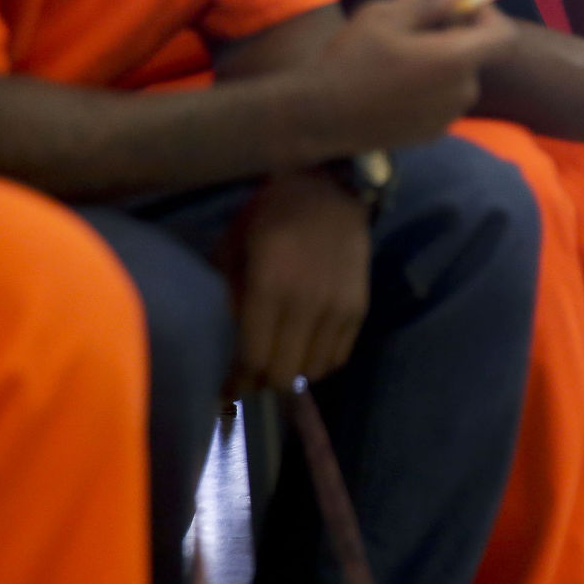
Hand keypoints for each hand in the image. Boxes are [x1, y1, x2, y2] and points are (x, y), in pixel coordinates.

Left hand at [229, 171, 371, 390]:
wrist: (330, 191)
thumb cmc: (271, 214)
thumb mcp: (235, 247)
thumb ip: (231, 295)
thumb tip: (234, 337)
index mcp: (270, 288)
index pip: (254, 357)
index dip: (237, 382)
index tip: (224, 393)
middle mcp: (307, 304)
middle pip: (284, 372)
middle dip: (262, 382)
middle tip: (249, 379)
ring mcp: (338, 308)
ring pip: (314, 370)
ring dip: (293, 374)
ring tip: (279, 363)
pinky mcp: (359, 307)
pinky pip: (339, 355)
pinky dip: (320, 362)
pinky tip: (305, 350)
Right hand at [312, 0, 516, 151]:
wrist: (319, 117)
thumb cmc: (352, 60)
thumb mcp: (385, 18)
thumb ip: (430, 2)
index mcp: (457, 60)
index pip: (504, 36)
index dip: (489, 16)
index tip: (461, 6)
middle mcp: (462, 92)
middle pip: (475, 55)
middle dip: (451, 31)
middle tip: (411, 14)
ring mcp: (449, 117)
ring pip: (457, 77)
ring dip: (437, 57)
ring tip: (396, 45)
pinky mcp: (432, 134)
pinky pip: (442, 99)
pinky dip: (429, 84)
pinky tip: (393, 78)